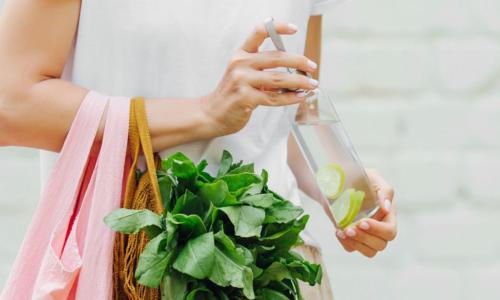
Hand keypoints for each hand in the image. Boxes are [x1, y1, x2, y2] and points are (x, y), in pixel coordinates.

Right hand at [199, 21, 317, 135]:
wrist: (212, 113)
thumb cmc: (232, 94)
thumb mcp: (243, 73)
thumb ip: (264, 68)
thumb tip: (295, 70)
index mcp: (241, 54)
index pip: (260, 32)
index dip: (279, 28)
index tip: (294, 30)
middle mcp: (240, 64)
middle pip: (277, 57)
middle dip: (299, 61)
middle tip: (312, 66)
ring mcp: (242, 81)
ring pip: (278, 79)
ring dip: (299, 82)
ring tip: (311, 84)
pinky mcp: (245, 98)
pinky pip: (274, 97)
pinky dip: (290, 98)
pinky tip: (299, 97)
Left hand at [336, 169, 396, 257]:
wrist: (338, 181)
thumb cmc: (360, 177)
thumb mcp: (373, 177)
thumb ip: (385, 190)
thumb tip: (387, 207)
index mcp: (388, 215)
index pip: (390, 231)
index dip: (378, 230)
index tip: (363, 222)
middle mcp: (379, 227)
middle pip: (380, 244)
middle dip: (364, 238)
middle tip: (349, 228)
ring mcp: (366, 234)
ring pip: (369, 251)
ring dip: (356, 243)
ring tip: (343, 231)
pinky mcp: (353, 237)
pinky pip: (352, 249)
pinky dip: (346, 243)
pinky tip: (338, 231)